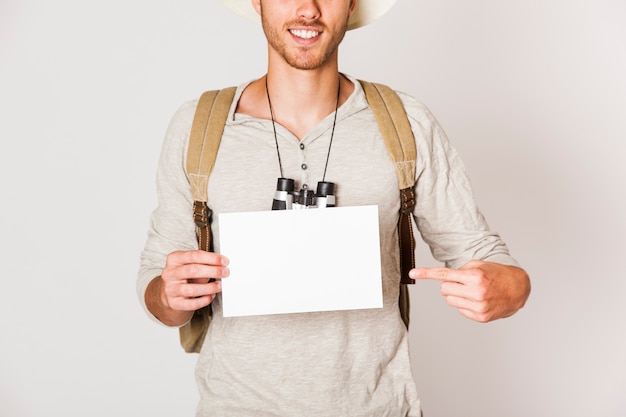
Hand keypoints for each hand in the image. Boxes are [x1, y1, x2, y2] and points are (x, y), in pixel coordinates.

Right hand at [146, 250, 228, 325]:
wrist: (170, 293)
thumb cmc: (184, 276)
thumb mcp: (191, 265)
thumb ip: (204, 264)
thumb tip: (222, 265)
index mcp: (174, 259)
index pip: (194, 255)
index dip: (211, 258)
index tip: (224, 261)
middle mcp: (169, 273)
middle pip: (192, 270)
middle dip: (212, 271)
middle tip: (225, 273)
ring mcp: (170, 289)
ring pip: (192, 289)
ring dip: (209, 288)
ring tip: (220, 286)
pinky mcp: (174, 303)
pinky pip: (191, 304)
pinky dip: (204, 300)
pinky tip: (211, 296)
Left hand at [409, 260, 529, 322]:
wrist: (518, 288)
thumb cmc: (496, 274)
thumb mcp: (479, 264)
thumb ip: (460, 270)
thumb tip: (443, 281)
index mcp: (474, 276)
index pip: (444, 275)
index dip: (426, 273)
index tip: (412, 273)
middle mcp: (476, 292)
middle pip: (444, 289)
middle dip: (450, 285)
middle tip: (463, 283)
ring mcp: (479, 307)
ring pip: (450, 301)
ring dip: (456, 295)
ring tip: (472, 292)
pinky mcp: (481, 317)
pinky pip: (460, 310)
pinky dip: (465, 305)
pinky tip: (478, 301)